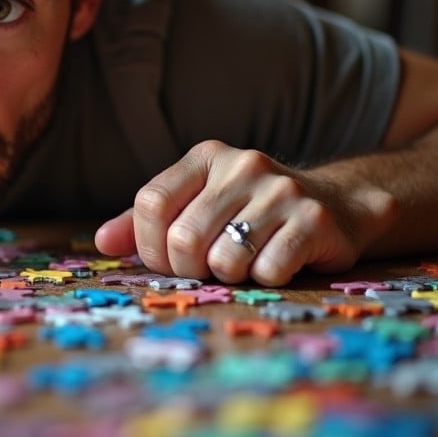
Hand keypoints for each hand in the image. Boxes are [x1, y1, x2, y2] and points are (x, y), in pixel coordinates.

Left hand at [94, 140, 373, 285]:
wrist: (336, 205)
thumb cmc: (248, 212)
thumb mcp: (195, 205)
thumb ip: (144, 222)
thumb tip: (101, 243)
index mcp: (205, 157)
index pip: (150, 203)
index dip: (149, 243)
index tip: (165, 259)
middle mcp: (243, 165)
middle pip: (183, 237)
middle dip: (187, 268)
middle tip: (204, 269)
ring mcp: (281, 191)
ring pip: (224, 258)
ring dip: (228, 275)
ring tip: (242, 262)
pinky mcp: (314, 221)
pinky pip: (268, 270)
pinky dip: (264, 279)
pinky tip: (274, 263)